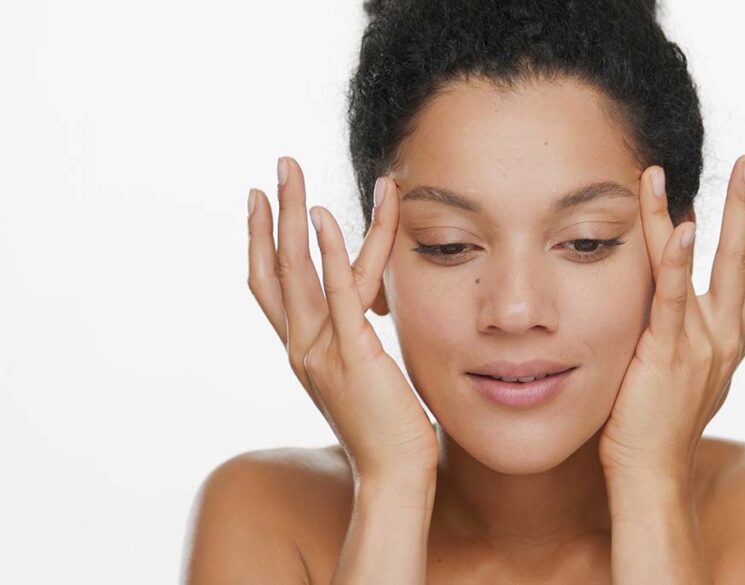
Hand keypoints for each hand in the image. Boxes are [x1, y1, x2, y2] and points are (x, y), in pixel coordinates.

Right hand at [247, 157, 437, 481]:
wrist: (394, 474)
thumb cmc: (387, 428)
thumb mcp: (361, 375)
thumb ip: (355, 339)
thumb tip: (365, 313)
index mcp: (303, 351)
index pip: (274, 286)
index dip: (264, 240)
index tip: (264, 201)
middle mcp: (302, 346)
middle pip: (276, 267)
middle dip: (274, 213)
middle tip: (278, 166)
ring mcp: (322, 350)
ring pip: (298, 270)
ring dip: (293, 215)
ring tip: (291, 171)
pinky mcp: (353, 353)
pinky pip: (338, 293)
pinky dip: (329, 252)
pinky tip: (324, 217)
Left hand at [598, 154, 744, 480]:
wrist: (652, 472)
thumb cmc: (666, 422)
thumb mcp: (711, 371)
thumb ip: (738, 333)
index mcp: (734, 338)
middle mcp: (727, 336)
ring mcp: (701, 341)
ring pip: (721, 266)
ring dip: (729, 213)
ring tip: (737, 169)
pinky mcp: (667, 350)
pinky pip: (673, 297)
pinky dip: (677, 260)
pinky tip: (680, 224)